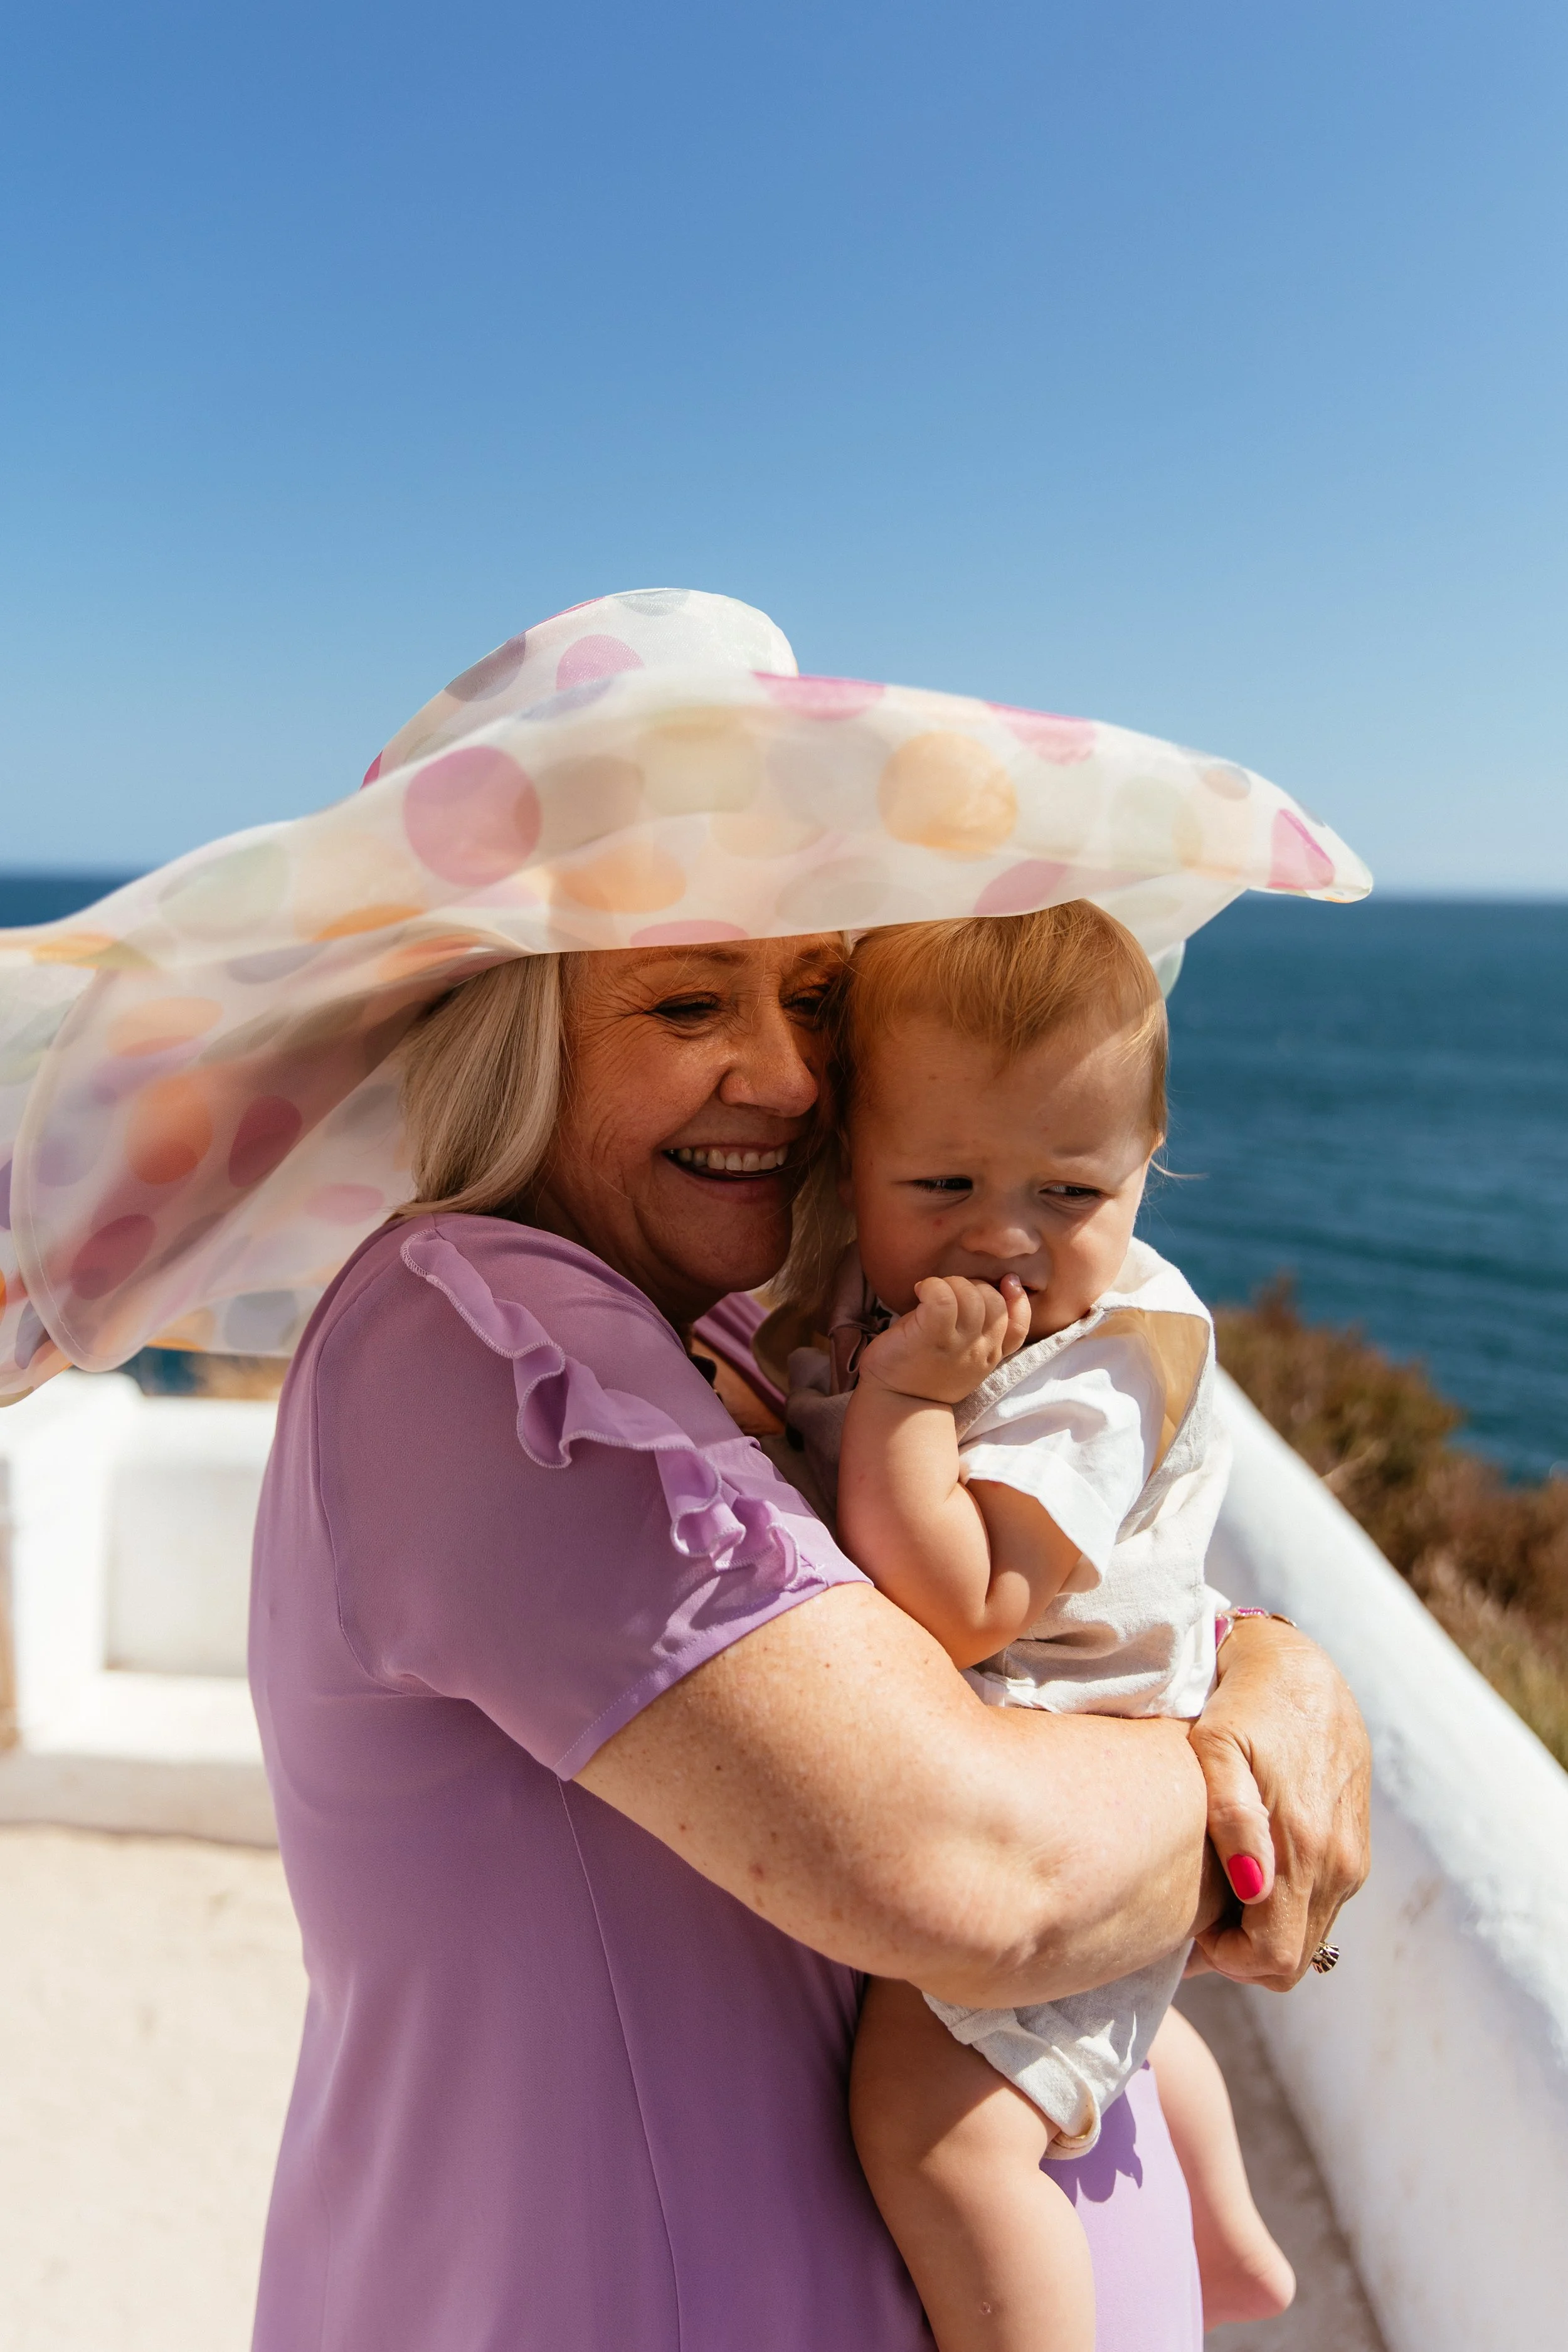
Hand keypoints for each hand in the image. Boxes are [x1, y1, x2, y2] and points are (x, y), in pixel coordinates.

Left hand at [858, 1274, 1032, 1405]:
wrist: (894, 1403)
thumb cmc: (921, 1373)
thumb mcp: (959, 1358)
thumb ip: (975, 1333)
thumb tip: (980, 1291)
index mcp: (989, 1356)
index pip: (1018, 1327)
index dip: (1018, 1299)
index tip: (1007, 1281)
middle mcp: (979, 1351)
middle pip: (994, 1302)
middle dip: (973, 1285)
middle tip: (947, 1291)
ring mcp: (957, 1345)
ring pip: (972, 1296)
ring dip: (951, 1283)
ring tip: (931, 1291)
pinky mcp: (931, 1336)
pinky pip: (942, 1298)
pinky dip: (932, 1285)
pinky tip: (920, 1290)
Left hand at [1189, 1617, 1370, 1990]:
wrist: (1302, 1669)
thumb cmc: (1243, 1707)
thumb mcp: (1218, 1747)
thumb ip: (1233, 1817)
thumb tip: (1253, 1890)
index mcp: (1304, 1847)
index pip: (1273, 1959)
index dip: (1226, 1961)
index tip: (1192, 1929)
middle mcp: (1338, 1863)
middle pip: (1292, 1962)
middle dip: (1242, 1956)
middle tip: (1199, 1918)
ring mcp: (1352, 1858)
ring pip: (1308, 1939)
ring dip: (1263, 1933)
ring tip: (1218, 1892)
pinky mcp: (1355, 1847)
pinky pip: (1320, 1909)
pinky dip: (1285, 1909)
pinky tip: (1248, 1872)